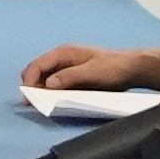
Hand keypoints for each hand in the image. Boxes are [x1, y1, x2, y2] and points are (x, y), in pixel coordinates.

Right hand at [20, 41, 159, 97]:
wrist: (131, 68)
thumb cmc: (113, 67)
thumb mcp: (92, 72)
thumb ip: (70, 77)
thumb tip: (48, 84)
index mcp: (64, 53)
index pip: (38, 65)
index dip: (29, 80)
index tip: (28, 97)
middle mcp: (62, 59)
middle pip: (37, 71)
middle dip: (32, 86)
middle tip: (34, 103)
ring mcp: (67, 67)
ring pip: (45, 79)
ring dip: (41, 90)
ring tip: (42, 104)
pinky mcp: (73, 76)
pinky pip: (56, 84)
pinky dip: (51, 93)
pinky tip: (54, 101)